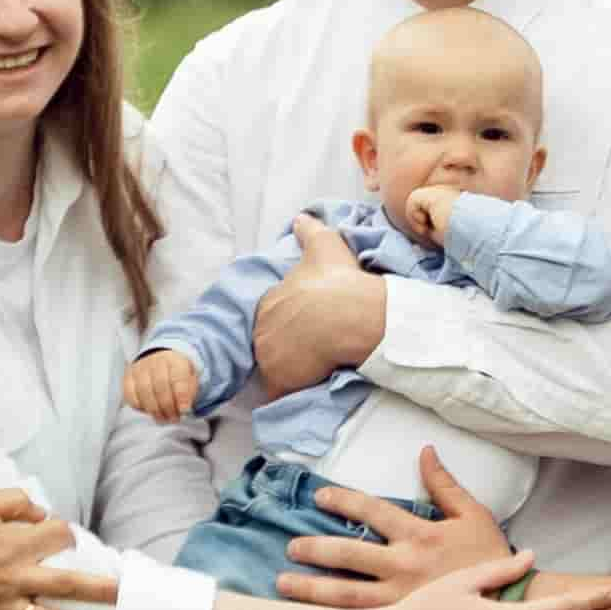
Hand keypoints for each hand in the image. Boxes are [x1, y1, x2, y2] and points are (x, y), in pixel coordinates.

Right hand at [0, 485, 122, 609]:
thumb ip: (14, 502)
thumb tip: (41, 513)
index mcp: (14, 545)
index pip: (58, 537)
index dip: (63, 532)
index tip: (58, 533)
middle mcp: (15, 577)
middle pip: (68, 584)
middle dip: (100, 589)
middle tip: (124, 594)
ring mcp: (4, 606)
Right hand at [123, 350, 202, 424]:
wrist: (159, 361)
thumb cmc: (177, 375)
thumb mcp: (190, 380)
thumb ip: (189, 393)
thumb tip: (184, 410)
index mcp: (175, 360)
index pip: (178, 376)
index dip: (182, 395)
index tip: (185, 410)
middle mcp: (156, 361)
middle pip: (160, 385)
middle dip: (168, 406)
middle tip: (174, 418)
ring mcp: (140, 368)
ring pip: (144, 391)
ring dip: (155, 410)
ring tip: (163, 418)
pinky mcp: (128, 377)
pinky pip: (130, 395)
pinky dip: (139, 406)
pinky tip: (149, 410)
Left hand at [247, 217, 388, 398]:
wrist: (348, 313)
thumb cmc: (337, 280)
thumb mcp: (324, 245)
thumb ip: (309, 231)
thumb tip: (301, 217)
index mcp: (269, 301)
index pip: (274, 318)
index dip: (292, 324)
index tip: (310, 328)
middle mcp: (262, 329)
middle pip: (273, 345)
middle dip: (289, 349)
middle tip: (315, 350)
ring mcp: (269, 357)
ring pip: (278, 369)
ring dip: (291, 371)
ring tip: (316, 369)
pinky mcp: (280, 380)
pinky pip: (282, 392)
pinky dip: (291, 392)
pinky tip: (309, 387)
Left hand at [273, 445, 509, 604]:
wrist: (514, 606)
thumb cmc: (494, 560)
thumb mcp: (474, 515)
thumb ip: (445, 484)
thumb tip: (425, 451)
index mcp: (419, 535)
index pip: (371, 510)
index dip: (342, 501)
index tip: (320, 498)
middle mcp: (403, 566)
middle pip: (346, 554)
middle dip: (314, 548)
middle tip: (291, 547)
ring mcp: (399, 600)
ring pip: (344, 594)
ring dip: (310, 588)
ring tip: (284, 583)